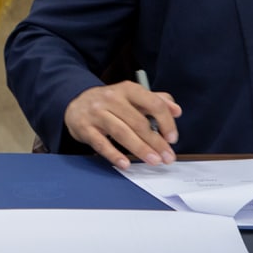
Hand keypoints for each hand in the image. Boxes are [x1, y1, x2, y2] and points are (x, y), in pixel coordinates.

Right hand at [64, 82, 180, 169]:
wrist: (75, 104)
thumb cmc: (109, 103)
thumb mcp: (132, 96)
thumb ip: (156, 101)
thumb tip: (176, 111)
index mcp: (127, 89)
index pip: (153, 103)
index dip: (166, 122)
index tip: (172, 138)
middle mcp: (111, 98)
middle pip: (138, 122)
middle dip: (156, 142)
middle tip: (167, 157)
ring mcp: (96, 113)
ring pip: (121, 132)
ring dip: (140, 149)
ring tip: (154, 161)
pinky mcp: (84, 127)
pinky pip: (100, 143)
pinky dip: (114, 154)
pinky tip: (125, 164)